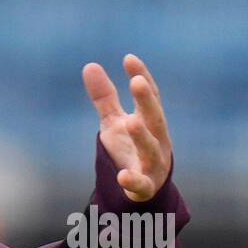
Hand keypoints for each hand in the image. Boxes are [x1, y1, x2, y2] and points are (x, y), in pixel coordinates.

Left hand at [83, 54, 173, 201]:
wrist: (143, 189)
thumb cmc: (130, 149)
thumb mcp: (114, 122)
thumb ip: (105, 97)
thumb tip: (89, 64)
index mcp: (150, 121)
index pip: (150, 96)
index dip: (142, 77)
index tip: (129, 58)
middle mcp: (157, 140)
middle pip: (154, 118)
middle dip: (147, 101)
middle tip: (137, 82)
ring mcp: (153, 164)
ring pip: (150, 150)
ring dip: (143, 136)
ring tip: (131, 123)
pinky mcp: (145, 187)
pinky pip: (141, 184)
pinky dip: (133, 181)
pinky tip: (122, 176)